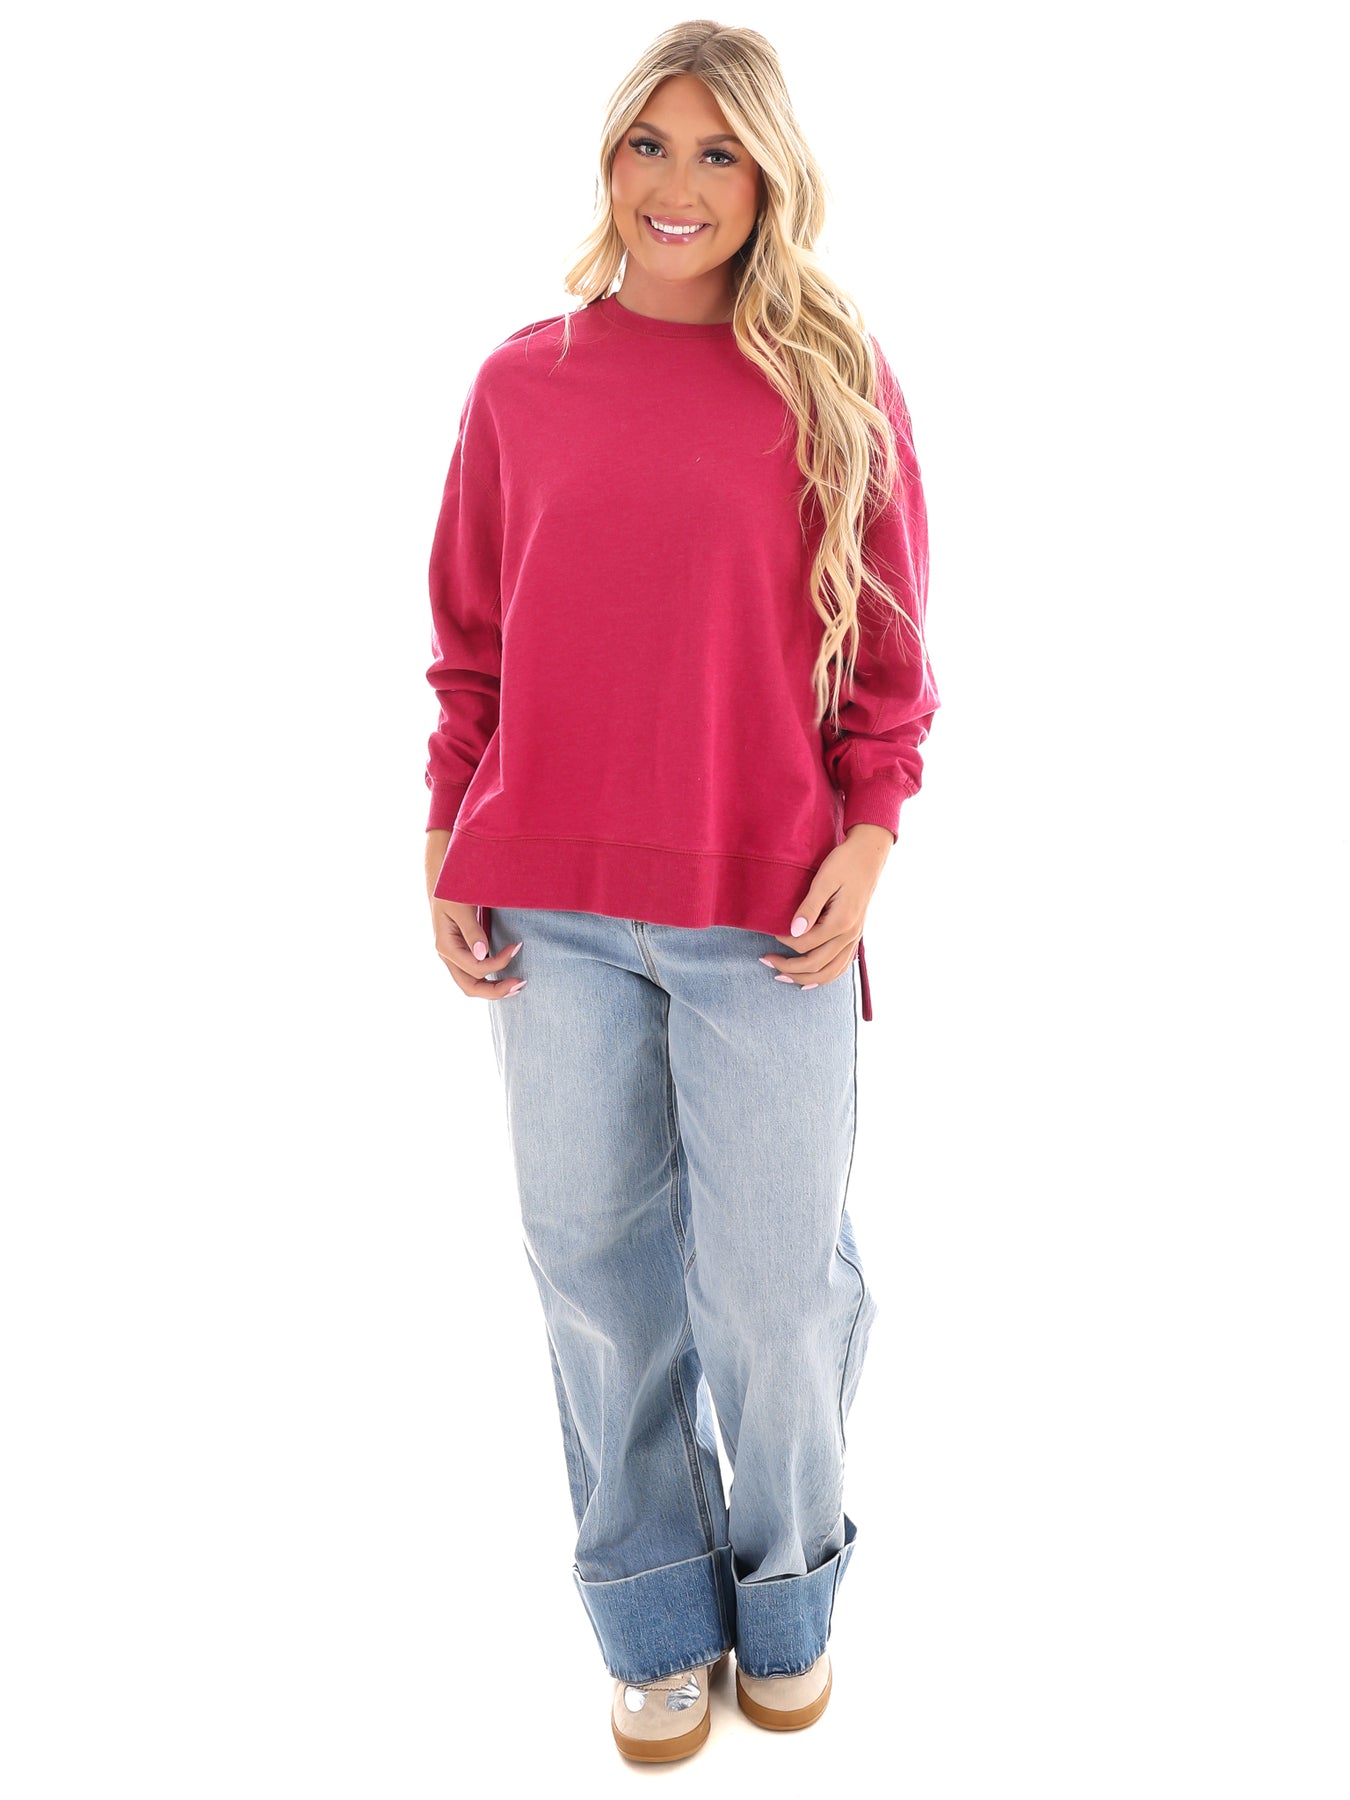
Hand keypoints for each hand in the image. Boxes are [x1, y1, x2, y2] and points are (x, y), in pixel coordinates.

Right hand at [425, 831, 524, 999]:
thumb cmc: (452, 890)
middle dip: (496, 990)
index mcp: (446, 946)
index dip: (499, 961)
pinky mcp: (462, 954)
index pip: (475, 967)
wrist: (443, 882)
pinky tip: (507, 978)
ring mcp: (454, 957)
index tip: (517, 945)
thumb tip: (481, 954)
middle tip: (520, 985)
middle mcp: (448, 956)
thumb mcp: (461, 906)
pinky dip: (490, 980)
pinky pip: (475, 975)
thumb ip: (471, 930)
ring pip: (472, 984)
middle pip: (470, 986)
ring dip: (494, 989)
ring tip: (517, 986)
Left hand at [760, 823, 891, 990]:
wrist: (869, 854)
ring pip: (829, 973)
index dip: (784, 942)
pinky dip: (824, 977)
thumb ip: (809, 907)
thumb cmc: (845, 862)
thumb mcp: (824, 880)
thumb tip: (794, 932)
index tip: (770, 932)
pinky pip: (841, 966)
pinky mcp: (855, 936)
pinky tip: (809, 980)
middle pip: (816, 965)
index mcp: (841, 922)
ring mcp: (854, 938)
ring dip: (804, 978)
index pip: (805, 944)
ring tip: (781, 976)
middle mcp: (850, 935)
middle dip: (788, 967)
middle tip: (765, 960)